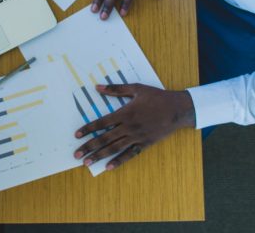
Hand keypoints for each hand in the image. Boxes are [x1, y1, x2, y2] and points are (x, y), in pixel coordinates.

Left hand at [74, 84, 194, 170]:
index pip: (101, 123)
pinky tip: (108, 167)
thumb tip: (97, 87)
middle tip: (77, 155)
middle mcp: (128, 127)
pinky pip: (129, 154)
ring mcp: (136, 137)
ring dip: (99, 155)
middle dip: (89, 147)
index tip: (77, 135)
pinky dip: (119, 161)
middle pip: (104, 138)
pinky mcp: (145, 144)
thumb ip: (116, 89)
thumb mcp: (137, 88)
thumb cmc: (157, 97)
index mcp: (124, 113)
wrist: (178, 109)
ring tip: (87, 162)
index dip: (88, 129)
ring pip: (114, 148)